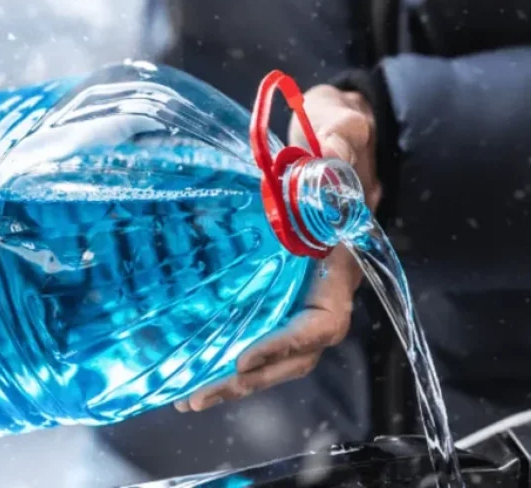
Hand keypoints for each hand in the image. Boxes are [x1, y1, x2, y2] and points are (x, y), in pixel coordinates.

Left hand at [175, 85, 380, 411]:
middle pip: (295, 354)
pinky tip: (188, 367)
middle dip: (250, 379)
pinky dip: (225, 354)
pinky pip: (253, 329)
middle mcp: (320, 288)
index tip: (244, 358)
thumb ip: (340, 143)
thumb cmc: (338, 144)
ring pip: (273, 353)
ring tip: (187, 395)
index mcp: (341, 265)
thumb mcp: (343, 135)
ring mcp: (295, 292)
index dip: (287, 345)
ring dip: (233, 379)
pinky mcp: (270, 288)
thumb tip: (329, 151)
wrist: (332, 148)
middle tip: (199, 392)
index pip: (323, 321)